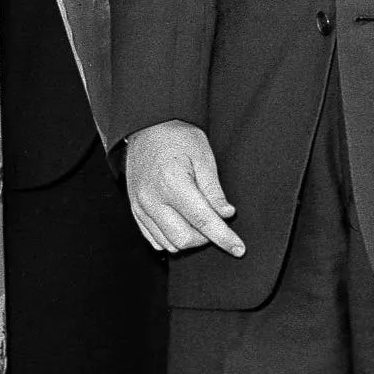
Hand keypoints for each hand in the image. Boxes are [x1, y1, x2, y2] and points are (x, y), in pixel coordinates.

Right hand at [125, 121, 244, 255]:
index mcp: (172, 183)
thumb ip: (214, 189)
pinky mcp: (135, 210)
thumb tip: (226, 215)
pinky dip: (170, 239)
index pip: (202, 220)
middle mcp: (152, 199)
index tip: (238, 249)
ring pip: (168, 244)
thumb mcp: (203, 155)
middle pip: (183, 239)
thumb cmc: (177, 136)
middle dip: (205, 238)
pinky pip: (153, 239)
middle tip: (215, 221)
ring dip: (188, 240)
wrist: (147, 125)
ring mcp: (140, 206)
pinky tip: (181, 224)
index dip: (223, 237)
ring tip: (198, 220)